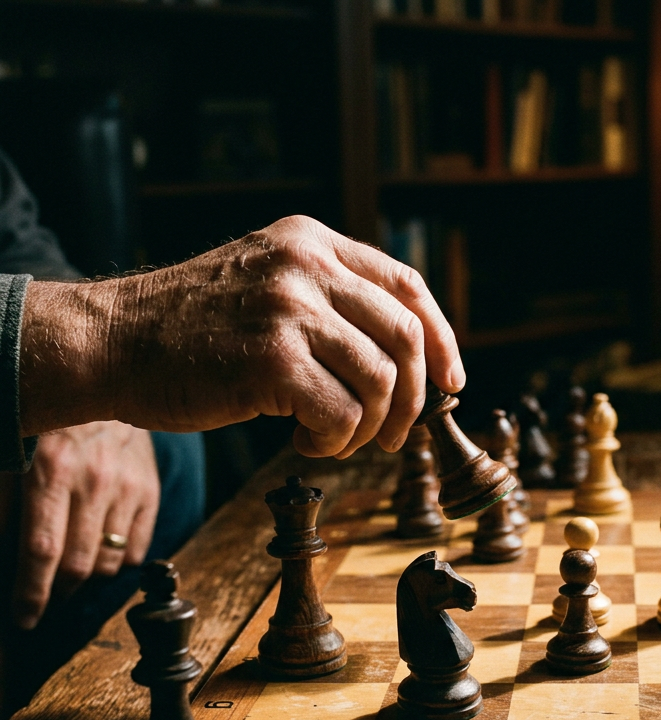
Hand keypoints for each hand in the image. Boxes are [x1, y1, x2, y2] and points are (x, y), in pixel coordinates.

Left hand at [13, 422, 158, 629]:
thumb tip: (4, 552)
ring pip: (109, 562)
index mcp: (50, 471)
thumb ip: (2, 504)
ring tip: (71, 573)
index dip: (31, 593)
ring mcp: (127, 487)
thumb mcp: (11, 453)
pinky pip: (138, 548)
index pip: (42, 550)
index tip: (24, 619)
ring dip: (87, 577)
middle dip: (57, 592)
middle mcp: (94, 482)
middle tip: (44, 599)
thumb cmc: (46, 419)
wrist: (102, 377)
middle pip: (79, 565)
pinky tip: (101, 551)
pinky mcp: (149, 490)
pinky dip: (118, 561)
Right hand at [19, 216, 465, 457]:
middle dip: (412, 399)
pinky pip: (341, 414)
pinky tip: (304, 441)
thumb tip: (405, 360)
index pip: (407, 286)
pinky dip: (335, 441)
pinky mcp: (271, 359)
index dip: (441, 339)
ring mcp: (288, 309)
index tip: (452, 382)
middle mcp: (306, 266)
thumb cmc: (194, 329)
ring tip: (332, 438)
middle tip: (393, 437)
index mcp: (312, 243)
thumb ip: (331, 302)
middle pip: (404, 338)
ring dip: (367, 427)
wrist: (113, 341)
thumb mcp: (267, 285)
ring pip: (378, 382)